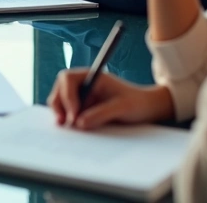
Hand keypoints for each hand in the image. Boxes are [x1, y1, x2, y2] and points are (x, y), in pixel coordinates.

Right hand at [47, 69, 174, 129]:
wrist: (148, 109)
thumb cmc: (137, 103)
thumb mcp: (122, 108)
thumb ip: (101, 114)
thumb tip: (79, 123)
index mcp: (92, 76)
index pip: (68, 79)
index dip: (67, 96)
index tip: (74, 115)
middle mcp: (84, 84)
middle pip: (60, 89)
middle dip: (58, 105)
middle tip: (62, 123)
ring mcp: (82, 96)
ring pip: (61, 101)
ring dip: (61, 113)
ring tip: (68, 127)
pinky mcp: (83, 108)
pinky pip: (69, 112)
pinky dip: (67, 119)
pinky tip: (72, 129)